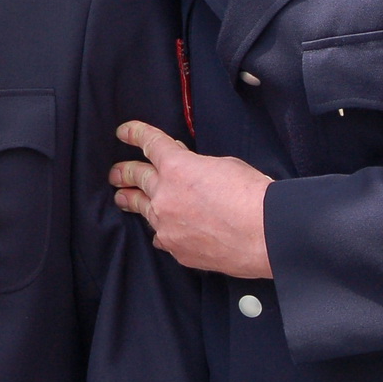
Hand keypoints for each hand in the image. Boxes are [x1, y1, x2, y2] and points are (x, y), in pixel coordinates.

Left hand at [110, 120, 274, 278]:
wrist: (266, 235)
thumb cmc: (253, 197)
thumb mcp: (224, 165)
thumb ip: (197, 165)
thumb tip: (187, 169)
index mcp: (177, 167)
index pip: (149, 143)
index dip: (134, 134)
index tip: (124, 132)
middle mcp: (164, 195)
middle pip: (135, 177)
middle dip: (123, 171)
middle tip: (116, 173)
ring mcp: (167, 224)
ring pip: (142, 208)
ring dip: (131, 200)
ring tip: (122, 198)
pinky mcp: (175, 248)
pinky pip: (161, 236)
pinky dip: (162, 230)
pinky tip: (162, 231)